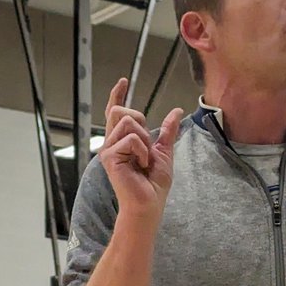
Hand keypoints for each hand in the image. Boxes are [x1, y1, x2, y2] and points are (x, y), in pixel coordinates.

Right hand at [100, 78, 182, 224]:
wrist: (149, 205)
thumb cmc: (153, 186)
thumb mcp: (164, 153)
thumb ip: (167, 132)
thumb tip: (176, 112)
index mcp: (122, 141)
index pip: (116, 113)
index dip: (118, 95)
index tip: (123, 81)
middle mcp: (112, 143)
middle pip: (121, 111)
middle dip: (140, 122)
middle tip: (146, 149)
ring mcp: (109, 150)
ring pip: (128, 122)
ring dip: (144, 141)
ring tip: (143, 161)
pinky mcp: (110, 157)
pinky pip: (132, 139)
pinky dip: (142, 151)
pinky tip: (140, 166)